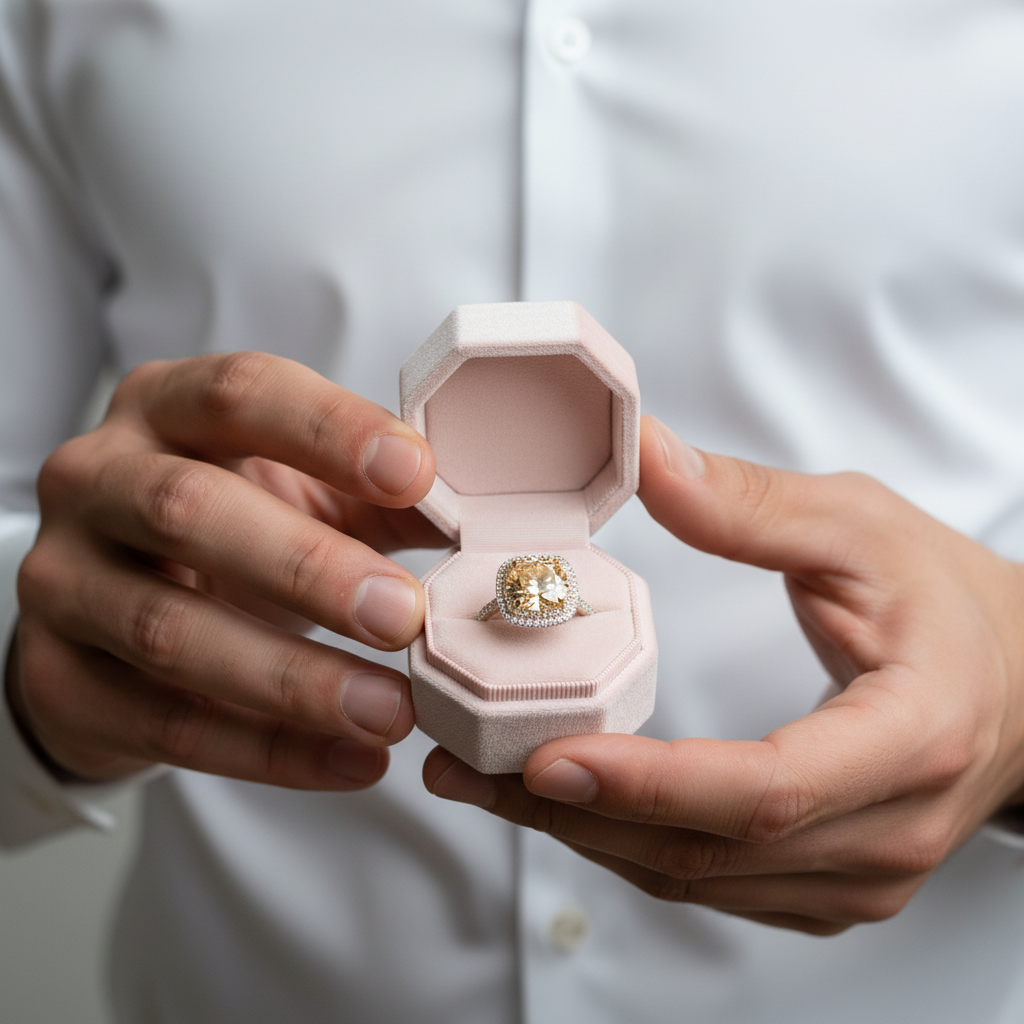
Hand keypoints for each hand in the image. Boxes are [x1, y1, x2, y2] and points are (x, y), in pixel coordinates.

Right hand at [8, 352, 444, 788]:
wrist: (118, 614)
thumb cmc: (229, 529)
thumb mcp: (299, 492)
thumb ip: (379, 498)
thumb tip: (480, 524)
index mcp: (166, 408)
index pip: (242, 393)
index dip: (331, 431)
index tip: (418, 475)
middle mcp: (98, 479)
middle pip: (190, 508)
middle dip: (306, 565)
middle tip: (403, 615)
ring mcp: (65, 580)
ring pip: (169, 629)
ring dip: (293, 678)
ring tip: (391, 711)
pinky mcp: (57, 677)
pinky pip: (164, 724)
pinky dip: (268, 750)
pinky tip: (351, 761)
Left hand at [424, 415, 1023, 934]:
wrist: (1019, 683)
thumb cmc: (948, 603)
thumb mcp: (860, 526)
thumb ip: (748, 502)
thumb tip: (642, 454)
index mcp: (911, 736)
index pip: (766, 787)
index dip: (650, 782)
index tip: (545, 760)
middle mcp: (887, 830)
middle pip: (708, 848)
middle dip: (577, 813)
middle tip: (469, 765)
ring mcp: (858, 876)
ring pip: (695, 879)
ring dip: (582, 836)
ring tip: (484, 781)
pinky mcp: (826, 887)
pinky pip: (709, 883)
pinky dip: (625, 846)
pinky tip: (560, 804)